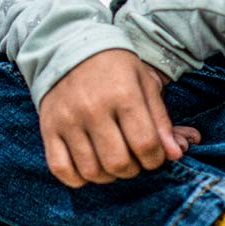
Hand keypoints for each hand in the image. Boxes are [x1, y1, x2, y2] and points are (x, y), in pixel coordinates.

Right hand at [37, 49, 189, 186]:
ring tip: (112, 161)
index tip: (153, 154)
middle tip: (133, 158)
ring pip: (91, 171)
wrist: (70, 47)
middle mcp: (93, 108)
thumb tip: (175, 154)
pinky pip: (61, 169)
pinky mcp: (48, 128)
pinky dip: (78, 178)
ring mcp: (68, 120)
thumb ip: (161, 120)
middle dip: (133, 169)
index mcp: (123, 94)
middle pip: (118, 163)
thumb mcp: (144, 83)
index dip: (155, 159)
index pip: (146, 144)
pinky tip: (89, 167)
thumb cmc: (114, 67)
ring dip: (107, 176)